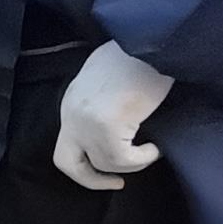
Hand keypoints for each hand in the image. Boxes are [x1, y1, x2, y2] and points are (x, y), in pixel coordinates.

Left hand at [54, 40, 174, 190]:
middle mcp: (71, 114)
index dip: (86, 160)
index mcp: (72, 101)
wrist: (152, 40)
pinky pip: (122, 160)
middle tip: (117, 183)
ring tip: (151, 149)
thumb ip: (105, 103)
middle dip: (90, 180)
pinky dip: (142, 159)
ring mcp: (86, 121)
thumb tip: (120, 128)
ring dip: (131, 164)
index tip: (110, 168)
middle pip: (66, 163)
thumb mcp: (112, 81)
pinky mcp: (106, 125)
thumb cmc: (140, 57)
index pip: (67, 143)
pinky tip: (156, 147)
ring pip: (102, 163)